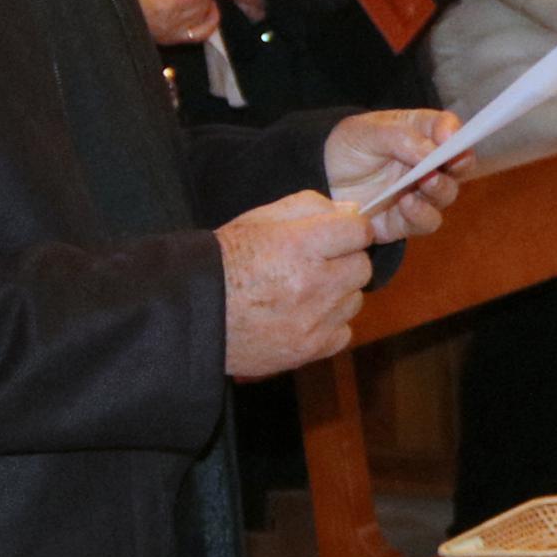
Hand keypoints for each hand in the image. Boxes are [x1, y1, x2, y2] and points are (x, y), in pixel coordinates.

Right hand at [131, 0, 219, 44]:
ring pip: (203, 18)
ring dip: (206, 4)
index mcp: (164, 6)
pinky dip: (210, 23)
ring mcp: (173, 34)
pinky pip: (201, 35)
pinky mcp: (173, 41)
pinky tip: (209, 12)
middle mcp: (171, 23)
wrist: (113, 16)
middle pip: (201, 5)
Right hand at [216, 192, 376, 377]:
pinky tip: (304, 316)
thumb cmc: (225, 261)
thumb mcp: (260, 219)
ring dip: (337, 294)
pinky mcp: (309, 349)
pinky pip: (343, 332)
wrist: (193, 312)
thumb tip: (352, 211)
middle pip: (362, 267)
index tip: (339, 234)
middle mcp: (312, 283)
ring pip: (354, 300)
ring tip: (303, 291)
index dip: (351, 229)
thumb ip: (310, 207)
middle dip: (344, 261)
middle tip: (316, 263)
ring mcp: (313, 320)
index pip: (359, 230)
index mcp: (299, 244)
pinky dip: (330, 325)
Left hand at [324, 109, 463, 242]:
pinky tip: (406, 203)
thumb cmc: (346, 149)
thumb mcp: (364, 132)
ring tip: (423, 182)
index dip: (454, 131)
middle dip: (459, 163)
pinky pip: (428, 221)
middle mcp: (427, 163)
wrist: (320, 181)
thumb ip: (399, 137)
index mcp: (420, 133)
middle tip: (448, 162)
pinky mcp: (408, 221)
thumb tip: (432, 150)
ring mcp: (420, 193)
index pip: (447, 128)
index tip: (450, 136)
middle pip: (459, 163)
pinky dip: (421, 213)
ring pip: (447, 194)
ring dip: (440, 188)